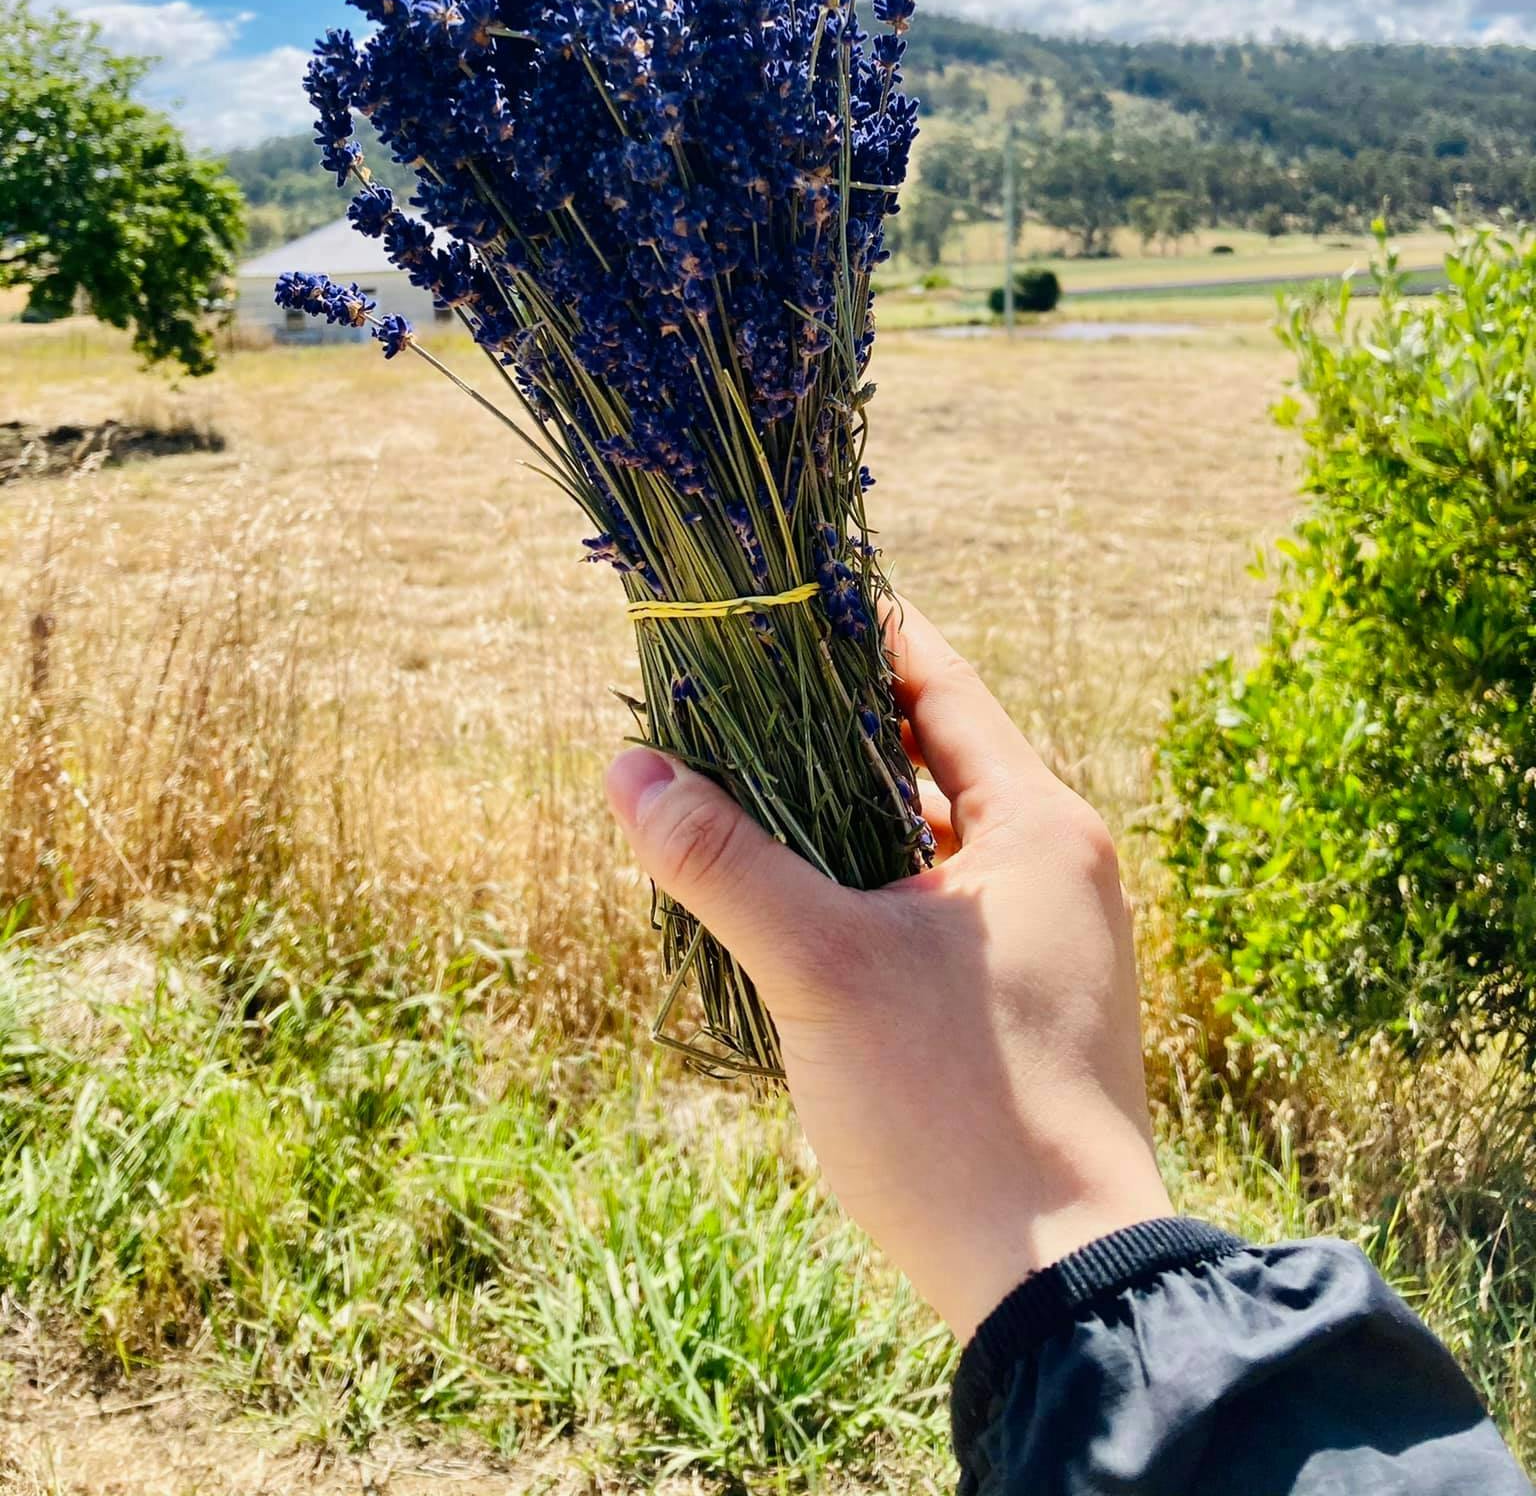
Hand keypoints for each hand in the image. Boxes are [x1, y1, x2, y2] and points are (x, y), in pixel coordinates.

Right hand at [605, 600, 1171, 1343]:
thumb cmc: (953, 1110)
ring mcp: (1050, 937)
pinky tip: (793, 907)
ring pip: (928, 838)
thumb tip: (627, 767)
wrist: (1064, 1284)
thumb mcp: (821, 970)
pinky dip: (868, 887)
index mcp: (1037, 825)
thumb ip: (723, 861)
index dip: (851, 633)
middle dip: (823, 731)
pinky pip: (936, 907)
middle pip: (929, 756)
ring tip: (738, 796)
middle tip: (723, 703)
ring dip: (840, 817)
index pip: (937, 681)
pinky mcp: (1028, 1003)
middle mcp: (1057, 864)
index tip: (767, 602)